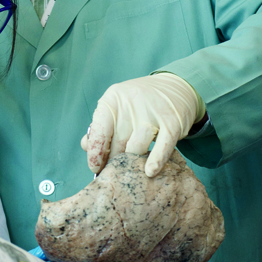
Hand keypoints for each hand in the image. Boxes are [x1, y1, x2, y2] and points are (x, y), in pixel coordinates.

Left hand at [81, 72, 205, 177]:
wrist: (176, 87)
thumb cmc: (139, 103)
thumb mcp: (117, 107)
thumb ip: (100, 126)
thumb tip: (85, 147)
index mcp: (113, 98)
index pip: (99, 130)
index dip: (95, 152)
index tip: (94, 168)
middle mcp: (131, 103)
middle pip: (117, 142)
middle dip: (113, 161)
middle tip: (113, 174)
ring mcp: (153, 113)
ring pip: (136, 147)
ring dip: (131, 163)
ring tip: (129, 172)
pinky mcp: (172, 123)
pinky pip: (162, 147)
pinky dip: (155, 161)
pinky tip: (149, 172)